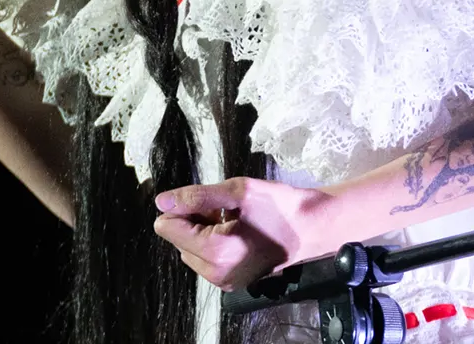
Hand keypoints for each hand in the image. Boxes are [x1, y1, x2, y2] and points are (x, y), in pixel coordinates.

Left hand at [153, 177, 340, 291]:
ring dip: (202, 232)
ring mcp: (224, 282)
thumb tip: (161, 202)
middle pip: (177, 240)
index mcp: (215, 250)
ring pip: (190, 251)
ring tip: (232, 220)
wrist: (312, 228)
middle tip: (226, 210)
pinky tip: (236, 232)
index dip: (184, 207)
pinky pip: (206, 261)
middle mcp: (215, 273)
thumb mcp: (238, 191)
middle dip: (193, 220)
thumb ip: (196, 196)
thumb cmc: (280, 206)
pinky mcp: (231, 283)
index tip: (211, 201)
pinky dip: (213, 244)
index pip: (168, 226)